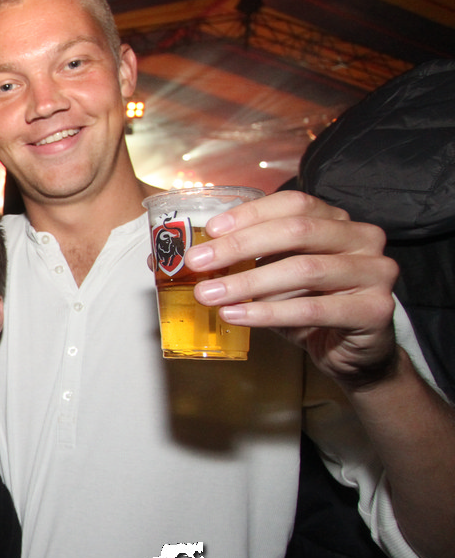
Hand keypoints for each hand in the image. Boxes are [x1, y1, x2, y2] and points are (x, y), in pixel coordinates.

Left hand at [184, 190, 399, 389]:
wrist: (355, 353)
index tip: (211, 230)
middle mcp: (363, 238)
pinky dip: (268, 313)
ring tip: (209, 295)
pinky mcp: (374, 311)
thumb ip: (245, 261)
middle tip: (198, 263)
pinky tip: (236, 315)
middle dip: (240, 246)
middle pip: (297, 231)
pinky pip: (313, 309)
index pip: (293, 204)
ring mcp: (375, 273)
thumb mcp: (275, 277)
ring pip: (303, 270)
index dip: (250, 214)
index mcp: (338, 220)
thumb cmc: (310, 307)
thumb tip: (182, 257)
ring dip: (248, 283)